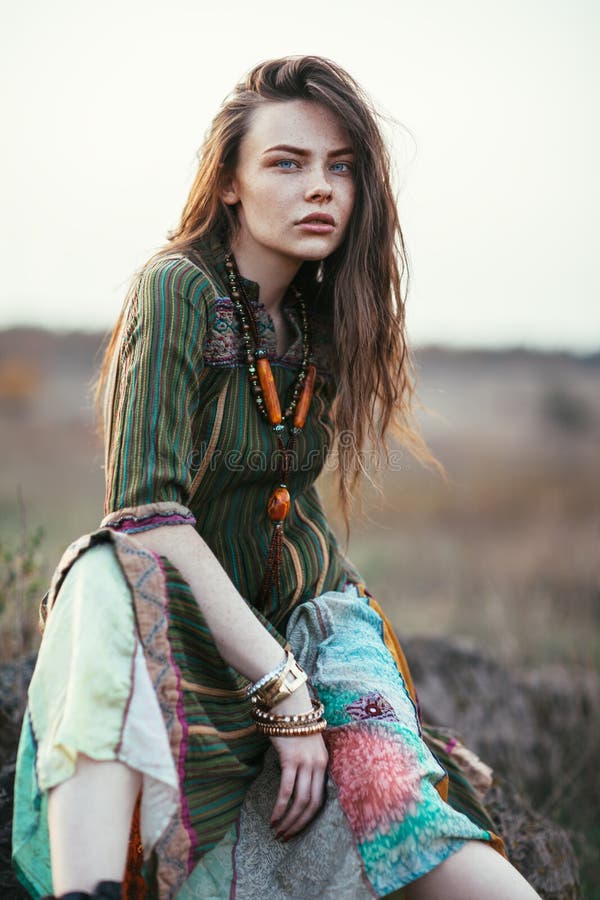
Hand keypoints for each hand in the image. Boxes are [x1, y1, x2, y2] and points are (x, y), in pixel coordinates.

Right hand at [266, 686, 328, 839]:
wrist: (289, 701)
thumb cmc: (293, 723)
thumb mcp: (305, 745)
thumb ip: (303, 764)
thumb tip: (291, 783)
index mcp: (324, 763)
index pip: (321, 799)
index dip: (309, 817)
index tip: (296, 829)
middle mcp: (318, 764)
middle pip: (313, 804)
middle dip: (299, 824)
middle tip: (286, 837)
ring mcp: (305, 762)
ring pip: (301, 800)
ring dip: (289, 820)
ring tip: (277, 831)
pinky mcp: (291, 759)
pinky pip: (286, 789)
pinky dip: (280, 806)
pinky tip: (273, 817)